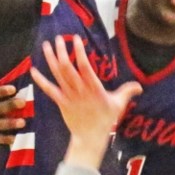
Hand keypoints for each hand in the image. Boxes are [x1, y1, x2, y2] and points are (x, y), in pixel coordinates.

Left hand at [31, 35, 140, 166]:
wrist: (90, 136)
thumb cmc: (105, 119)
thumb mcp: (119, 104)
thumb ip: (128, 91)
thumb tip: (140, 86)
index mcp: (93, 87)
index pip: (84, 66)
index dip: (79, 52)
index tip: (76, 39)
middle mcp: (79, 89)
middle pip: (67, 67)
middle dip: (62, 51)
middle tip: (59, 38)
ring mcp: (69, 95)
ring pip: (57, 74)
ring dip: (51, 59)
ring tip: (46, 46)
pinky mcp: (61, 102)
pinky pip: (49, 89)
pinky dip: (40, 80)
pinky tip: (33, 70)